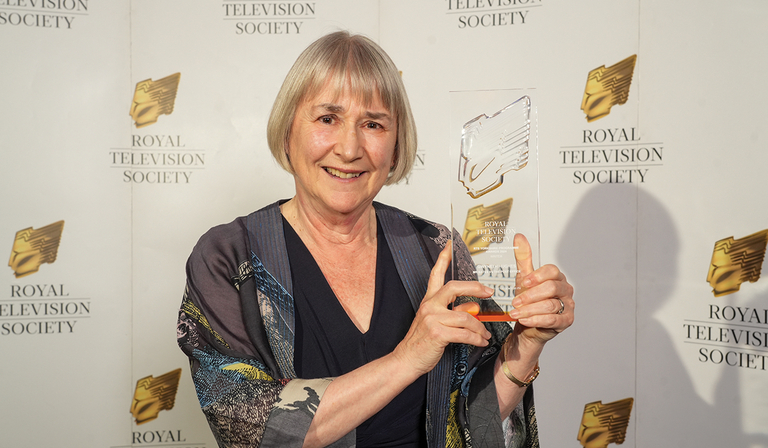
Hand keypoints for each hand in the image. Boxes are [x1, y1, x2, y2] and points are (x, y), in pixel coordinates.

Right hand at [394, 242, 492, 375]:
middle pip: (454, 287)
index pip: (435, 275)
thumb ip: (453, 311)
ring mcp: (432, 319)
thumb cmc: (422, 342)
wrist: (407, 360)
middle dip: (474, 287)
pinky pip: (464, 333)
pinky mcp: (437, 333)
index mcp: (429, 301)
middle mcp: (429, 306)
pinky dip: (476, 338)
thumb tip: (472, 307)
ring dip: (479, 327)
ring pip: (465, 316)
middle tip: (488, 291)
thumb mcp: (436, 322)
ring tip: (485, 334)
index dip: (443, 259)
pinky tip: (480, 341)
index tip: (449, 245)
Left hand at [508, 233, 573, 346]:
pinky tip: (525, 320)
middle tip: (515, 301)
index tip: (523, 282)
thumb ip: (523, 258)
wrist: (528, 325)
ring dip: (530, 309)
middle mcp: (565, 290)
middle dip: (530, 295)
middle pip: (551, 288)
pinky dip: (536, 320)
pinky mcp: (566, 321)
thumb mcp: (523, 278)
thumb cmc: (529, 300)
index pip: (552, 271)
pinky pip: (552, 319)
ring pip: (550, 305)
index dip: (537, 276)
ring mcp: (568, 305)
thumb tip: (519, 237)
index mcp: (557, 277)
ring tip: (516, 313)